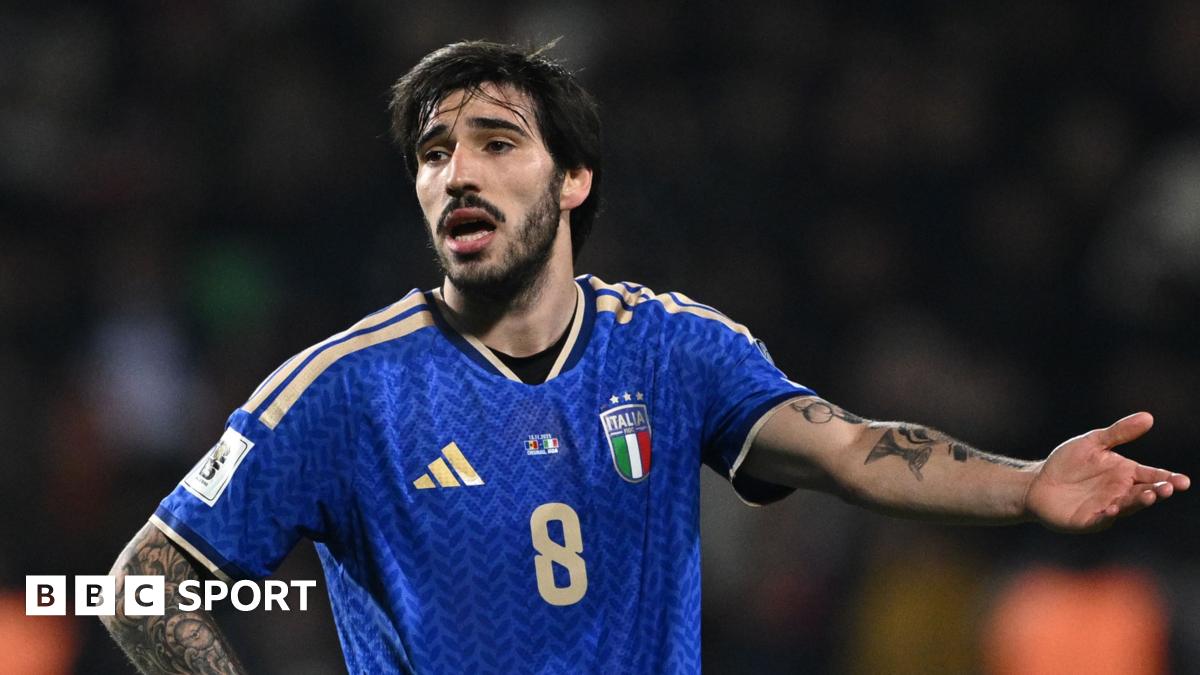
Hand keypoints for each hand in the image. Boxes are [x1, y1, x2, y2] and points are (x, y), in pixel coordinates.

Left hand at [1024, 412, 1189, 531]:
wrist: (1037, 482)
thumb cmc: (1067, 462)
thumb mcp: (1093, 443)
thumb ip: (1119, 432)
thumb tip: (1149, 417)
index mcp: (1126, 473)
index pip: (1153, 476)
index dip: (1169, 479)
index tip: (1184, 481)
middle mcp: (1121, 492)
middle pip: (1145, 493)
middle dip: (1158, 491)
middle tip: (1167, 488)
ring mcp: (1107, 508)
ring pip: (1128, 506)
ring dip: (1139, 502)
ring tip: (1149, 495)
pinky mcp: (1089, 520)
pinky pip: (1102, 519)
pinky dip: (1108, 515)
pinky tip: (1112, 509)